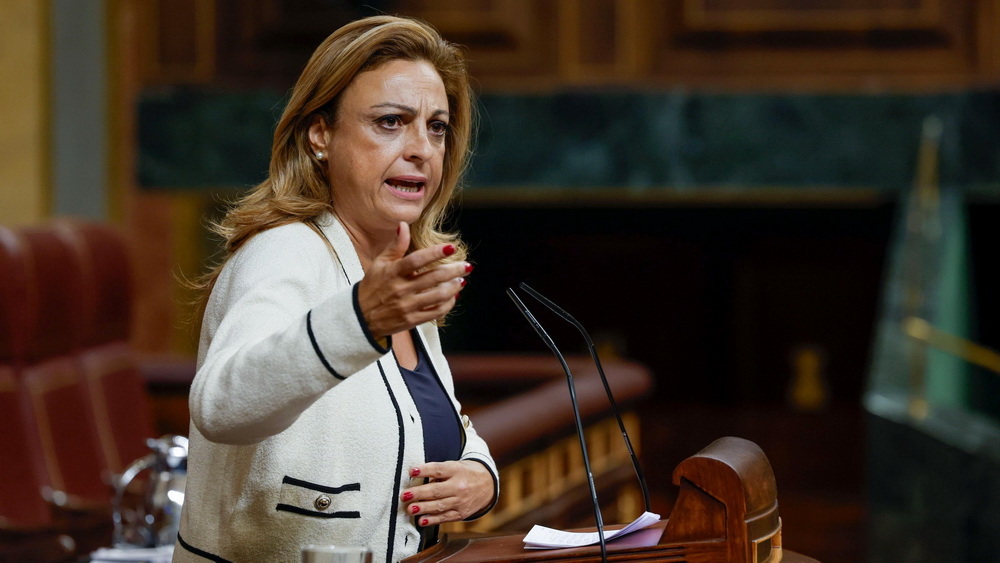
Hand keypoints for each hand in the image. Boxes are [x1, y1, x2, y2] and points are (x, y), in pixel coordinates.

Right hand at [357, 222, 469, 338]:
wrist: (361, 317)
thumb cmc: (372, 286)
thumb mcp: (380, 263)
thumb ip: (395, 245)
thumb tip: (403, 225)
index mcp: (393, 272)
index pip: (417, 260)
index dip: (435, 253)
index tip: (451, 247)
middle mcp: (401, 289)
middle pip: (433, 277)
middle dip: (454, 270)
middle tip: (466, 266)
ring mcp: (407, 306)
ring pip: (438, 296)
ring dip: (454, 287)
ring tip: (461, 280)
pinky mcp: (412, 320)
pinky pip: (435, 312)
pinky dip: (448, 304)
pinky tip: (452, 296)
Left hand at [401, 460, 494, 525]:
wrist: (487, 485)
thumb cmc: (464, 473)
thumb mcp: (454, 466)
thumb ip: (438, 471)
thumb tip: (416, 477)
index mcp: (456, 470)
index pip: (439, 469)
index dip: (425, 470)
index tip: (411, 471)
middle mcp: (459, 486)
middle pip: (437, 490)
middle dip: (419, 493)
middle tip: (405, 495)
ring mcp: (461, 501)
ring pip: (440, 506)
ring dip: (423, 508)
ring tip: (410, 509)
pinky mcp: (461, 513)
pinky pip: (445, 518)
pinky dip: (432, 520)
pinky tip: (421, 520)